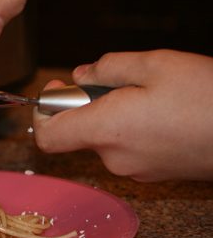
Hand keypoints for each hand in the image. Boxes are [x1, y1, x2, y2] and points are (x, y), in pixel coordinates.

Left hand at [33, 50, 212, 181]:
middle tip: (112, 80)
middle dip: (85, 103)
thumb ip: (107, 68)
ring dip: (110, 113)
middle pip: (77, 131)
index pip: (47, 137)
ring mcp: (134, 170)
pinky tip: (158, 110)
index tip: (58, 90)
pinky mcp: (152, 173)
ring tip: (145, 92)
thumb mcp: (154, 65)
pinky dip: (128, 127)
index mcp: (107, 130)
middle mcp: (114, 157)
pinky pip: (125, 147)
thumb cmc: (207, 97)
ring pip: (103, 137)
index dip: (42, 113)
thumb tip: (79, 76)